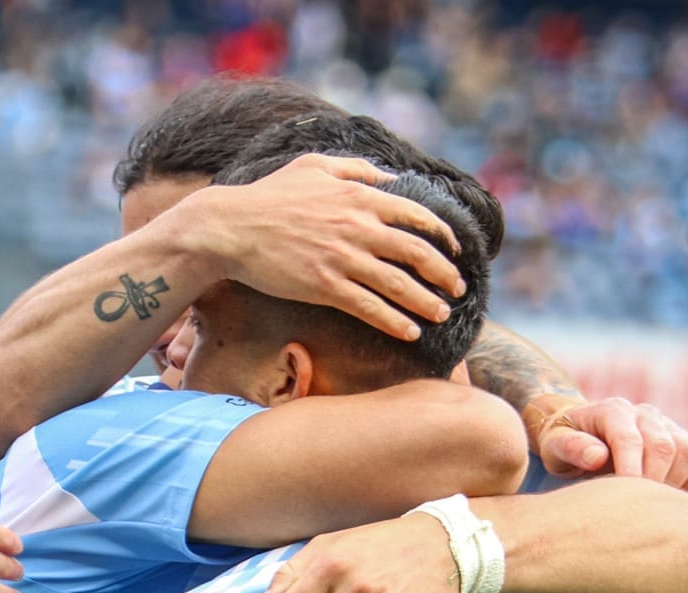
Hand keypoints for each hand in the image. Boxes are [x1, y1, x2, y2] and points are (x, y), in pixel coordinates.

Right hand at [191, 155, 465, 341]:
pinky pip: (370, 308)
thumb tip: (392, 177)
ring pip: (399, 285)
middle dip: (444, 274)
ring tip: (441, 315)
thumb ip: (358, 168)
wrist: (230, 228)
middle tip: (457, 288)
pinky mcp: (325, 287)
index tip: (454, 250)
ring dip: (426, 302)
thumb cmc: (269, 195)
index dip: (443, 236)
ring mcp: (343, 259)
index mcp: (360, 196)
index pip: (418, 217)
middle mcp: (358, 227)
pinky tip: (409, 332)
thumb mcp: (315, 165)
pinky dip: (394, 322)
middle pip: (417, 253)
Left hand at [531, 397, 687, 490]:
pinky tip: (667, 491)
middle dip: (653, 482)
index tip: (624, 501)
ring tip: (649, 502)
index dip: (631, 474)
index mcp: (613, 411)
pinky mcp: (683, 436)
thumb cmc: (564, 442)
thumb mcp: (554, 446)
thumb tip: (598, 457)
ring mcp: (667, 423)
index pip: (631, 441)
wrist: (580, 432)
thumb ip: (572, 448)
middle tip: (635, 508)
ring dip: (674, 482)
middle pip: (665, 448)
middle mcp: (645, 413)